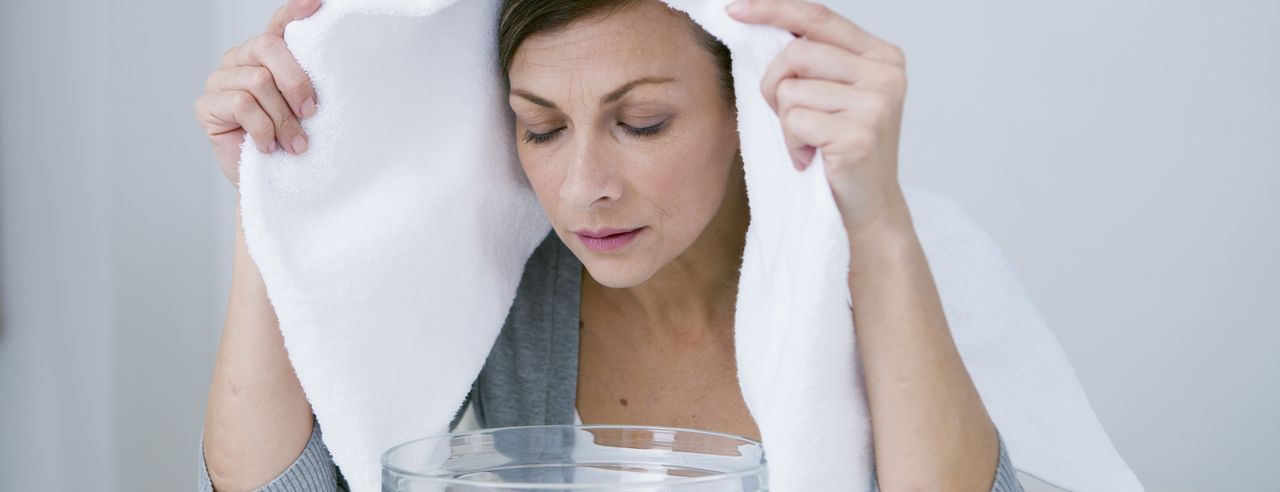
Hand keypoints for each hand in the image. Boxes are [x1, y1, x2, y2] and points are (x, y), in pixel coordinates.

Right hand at [193, 0, 320, 189]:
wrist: (274, 185)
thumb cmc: (293, 143)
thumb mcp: (307, 111)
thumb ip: (309, 86)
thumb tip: (335, 70)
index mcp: (267, 55)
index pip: (279, 25)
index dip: (295, 12)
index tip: (318, 3)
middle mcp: (240, 59)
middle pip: (268, 47)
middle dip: (296, 82)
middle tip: (311, 114)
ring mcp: (220, 80)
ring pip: (257, 81)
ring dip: (282, 118)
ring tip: (295, 144)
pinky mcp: (206, 105)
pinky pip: (241, 105)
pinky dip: (263, 129)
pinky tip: (267, 148)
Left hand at [726, 0, 910, 236]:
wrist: (869, 208)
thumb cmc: (843, 150)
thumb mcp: (836, 94)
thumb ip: (816, 59)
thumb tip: (763, 23)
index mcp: (882, 55)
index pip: (819, 17)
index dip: (773, 9)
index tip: (735, 9)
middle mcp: (886, 73)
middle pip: (796, 54)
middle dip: (775, 87)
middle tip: (791, 119)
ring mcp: (876, 104)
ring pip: (790, 91)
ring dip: (786, 123)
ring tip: (809, 143)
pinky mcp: (859, 135)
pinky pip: (794, 122)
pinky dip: (791, 144)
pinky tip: (812, 159)